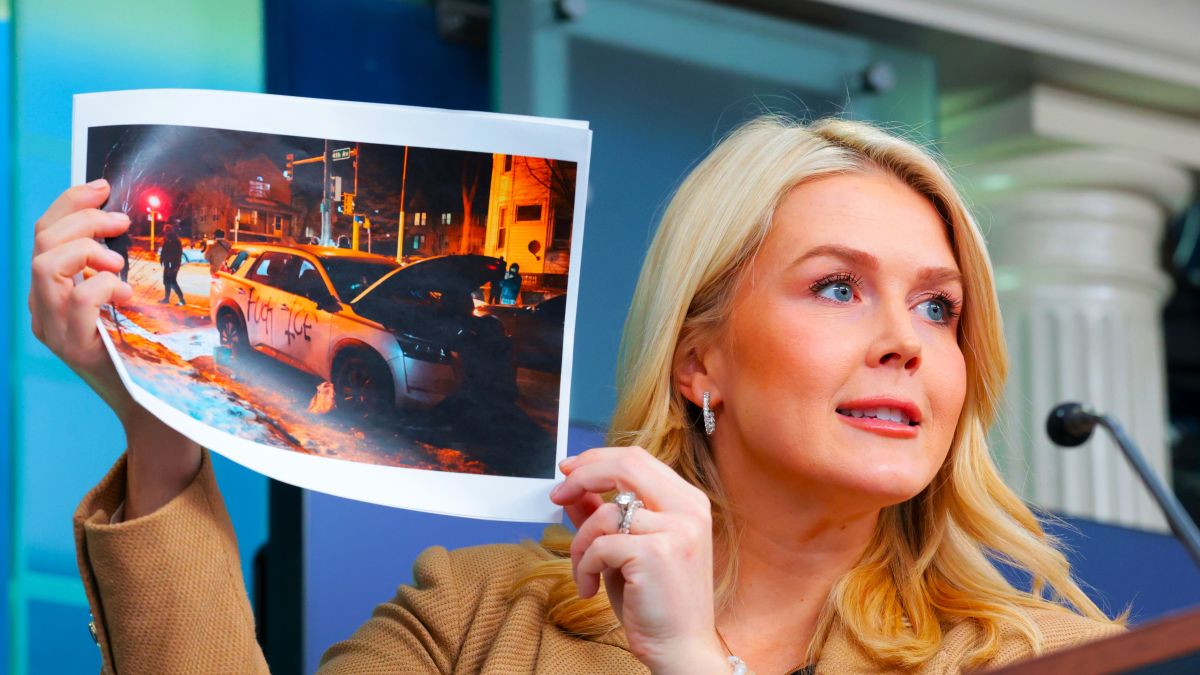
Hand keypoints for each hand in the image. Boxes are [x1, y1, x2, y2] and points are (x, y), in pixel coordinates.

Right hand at [30, 180, 200, 517]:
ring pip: (45, 264)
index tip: (104, 187)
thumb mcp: (124, 299)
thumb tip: (125, 220)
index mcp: (50, 290)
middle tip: (122, 222)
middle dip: (83, 219)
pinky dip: (103, 285)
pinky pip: (78, 299)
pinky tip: (126, 295)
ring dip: (88, 250)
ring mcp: (53, 329)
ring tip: (120, 264)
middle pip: (42, 241)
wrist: (152, 403)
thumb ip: (113, 267)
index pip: (44, 233)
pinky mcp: (74, 348)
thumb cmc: (144, 347)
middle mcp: (41, 308)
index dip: (71, 202)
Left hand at [551, 446, 727, 674]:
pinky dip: (585, 567)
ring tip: (585, 572)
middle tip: (558, 495)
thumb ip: (603, 515)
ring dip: (581, 543)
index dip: (597, 459)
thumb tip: (574, 489)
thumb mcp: (624, 551)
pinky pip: (600, 544)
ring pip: (606, 512)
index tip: (568, 472)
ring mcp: (677, 529)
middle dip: (583, 476)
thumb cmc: (655, 604)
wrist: (680, 649)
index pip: (637, 459)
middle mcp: (688, 509)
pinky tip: (590, 588)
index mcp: (687, 502)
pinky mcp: (657, 553)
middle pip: (626, 465)